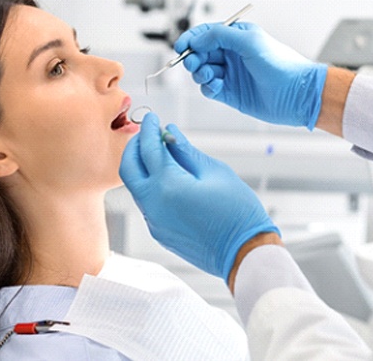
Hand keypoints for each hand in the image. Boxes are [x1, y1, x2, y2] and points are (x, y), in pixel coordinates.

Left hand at [119, 112, 279, 280]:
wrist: (243, 253)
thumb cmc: (237, 211)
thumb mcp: (215, 172)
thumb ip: (186, 151)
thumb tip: (170, 133)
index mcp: (168, 186)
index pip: (148, 148)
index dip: (149, 129)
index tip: (152, 118)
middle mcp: (153, 205)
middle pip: (128, 168)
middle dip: (134, 147)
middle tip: (148, 134)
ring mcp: (154, 222)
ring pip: (136, 186)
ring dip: (142, 167)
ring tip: (161, 154)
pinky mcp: (159, 232)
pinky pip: (147, 203)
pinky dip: (151, 185)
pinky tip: (169, 179)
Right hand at [174, 22, 327, 128]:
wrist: (296, 94)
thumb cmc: (280, 64)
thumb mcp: (248, 41)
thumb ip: (219, 36)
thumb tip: (197, 40)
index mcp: (237, 37)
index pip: (206, 34)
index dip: (191, 39)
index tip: (180, 47)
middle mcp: (232, 55)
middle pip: (200, 53)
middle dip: (193, 57)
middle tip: (192, 63)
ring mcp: (231, 74)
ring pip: (202, 71)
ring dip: (200, 73)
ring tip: (208, 75)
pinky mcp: (230, 93)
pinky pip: (209, 89)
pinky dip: (208, 88)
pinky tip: (216, 86)